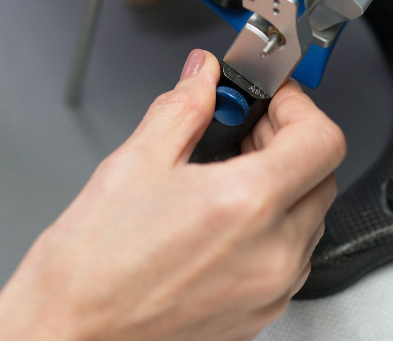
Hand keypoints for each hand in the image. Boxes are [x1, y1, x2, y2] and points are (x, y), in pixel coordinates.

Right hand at [0, 50, 344, 340]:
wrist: (69, 333)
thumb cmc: (92, 264)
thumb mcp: (137, 160)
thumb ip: (184, 106)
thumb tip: (203, 77)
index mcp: (245, 205)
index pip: (322, 140)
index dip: (300, 106)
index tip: (275, 96)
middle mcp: (270, 253)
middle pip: (323, 176)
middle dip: (292, 139)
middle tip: (248, 123)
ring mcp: (269, 290)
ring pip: (311, 218)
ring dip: (286, 182)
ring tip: (232, 166)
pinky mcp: (259, 315)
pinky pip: (292, 257)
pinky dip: (275, 224)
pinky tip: (228, 211)